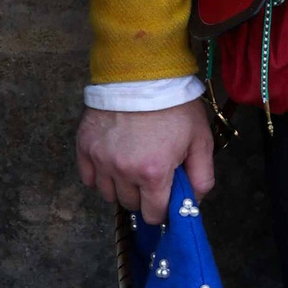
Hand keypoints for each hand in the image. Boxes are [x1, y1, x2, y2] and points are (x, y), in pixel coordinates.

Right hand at [77, 97, 215, 225]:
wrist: (143, 72)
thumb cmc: (174, 106)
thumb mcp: (200, 140)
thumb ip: (202, 177)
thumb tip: (193, 204)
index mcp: (153, 173)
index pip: (153, 214)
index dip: (162, 208)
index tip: (165, 196)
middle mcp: (123, 171)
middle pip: (130, 204)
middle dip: (143, 195)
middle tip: (151, 173)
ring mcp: (101, 159)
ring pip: (108, 194)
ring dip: (120, 187)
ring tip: (131, 165)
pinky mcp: (85, 146)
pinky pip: (88, 178)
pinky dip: (99, 175)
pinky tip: (112, 161)